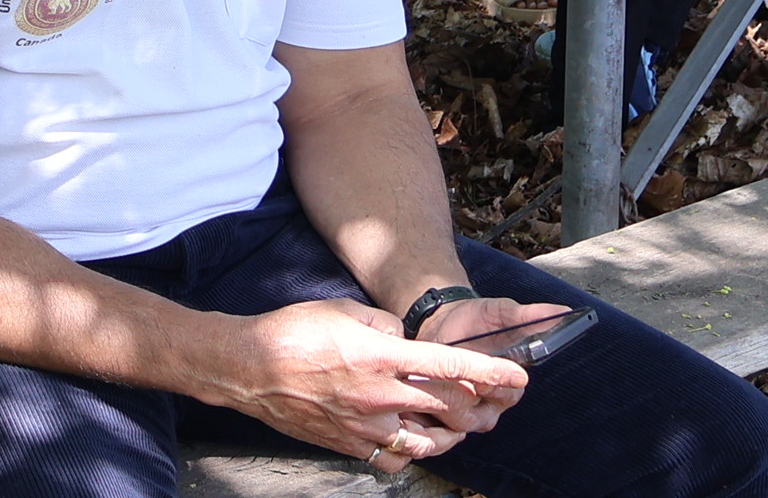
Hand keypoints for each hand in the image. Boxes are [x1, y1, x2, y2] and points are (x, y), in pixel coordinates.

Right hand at [210, 298, 527, 469]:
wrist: (248, 367)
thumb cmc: (291, 331)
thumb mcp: (343, 310)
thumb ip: (385, 325)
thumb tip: (405, 341)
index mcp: (381, 355)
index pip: (450, 365)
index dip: (491, 371)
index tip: (519, 375)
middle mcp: (380, 394)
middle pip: (449, 407)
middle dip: (478, 403)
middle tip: (488, 398)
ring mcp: (366, 425)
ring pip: (429, 441)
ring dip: (450, 433)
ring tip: (453, 422)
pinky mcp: (350, 444)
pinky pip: (395, 458)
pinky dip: (411, 451)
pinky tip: (410, 439)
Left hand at [398, 295, 569, 438]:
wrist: (441, 322)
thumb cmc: (476, 319)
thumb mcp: (501, 312)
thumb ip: (529, 316)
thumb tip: (564, 312)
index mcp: (511, 384)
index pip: (509, 394)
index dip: (493, 385)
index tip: (478, 373)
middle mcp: (492, 405)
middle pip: (482, 414)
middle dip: (463, 394)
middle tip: (446, 375)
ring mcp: (466, 413)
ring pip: (458, 421)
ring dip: (441, 402)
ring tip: (425, 381)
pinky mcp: (441, 415)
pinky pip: (436, 425)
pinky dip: (424, 413)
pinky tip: (413, 395)